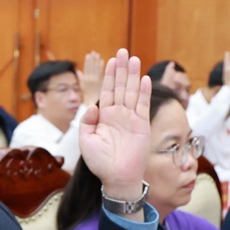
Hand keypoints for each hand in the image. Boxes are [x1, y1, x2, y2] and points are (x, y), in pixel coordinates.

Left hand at [78, 48, 151, 200]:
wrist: (116, 178)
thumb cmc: (100, 163)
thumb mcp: (85, 141)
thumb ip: (87, 121)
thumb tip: (94, 105)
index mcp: (105, 117)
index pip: (107, 91)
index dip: (109, 76)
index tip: (111, 60)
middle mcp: (119, 115)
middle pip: (121, 87)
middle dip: (121, 69)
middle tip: (123, 52)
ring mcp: (131, 119)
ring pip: (133, 92)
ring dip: (133, 75)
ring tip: (134, 59)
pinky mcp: (142, 125)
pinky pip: (143, 105)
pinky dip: (144, 92)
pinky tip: (144, 79)